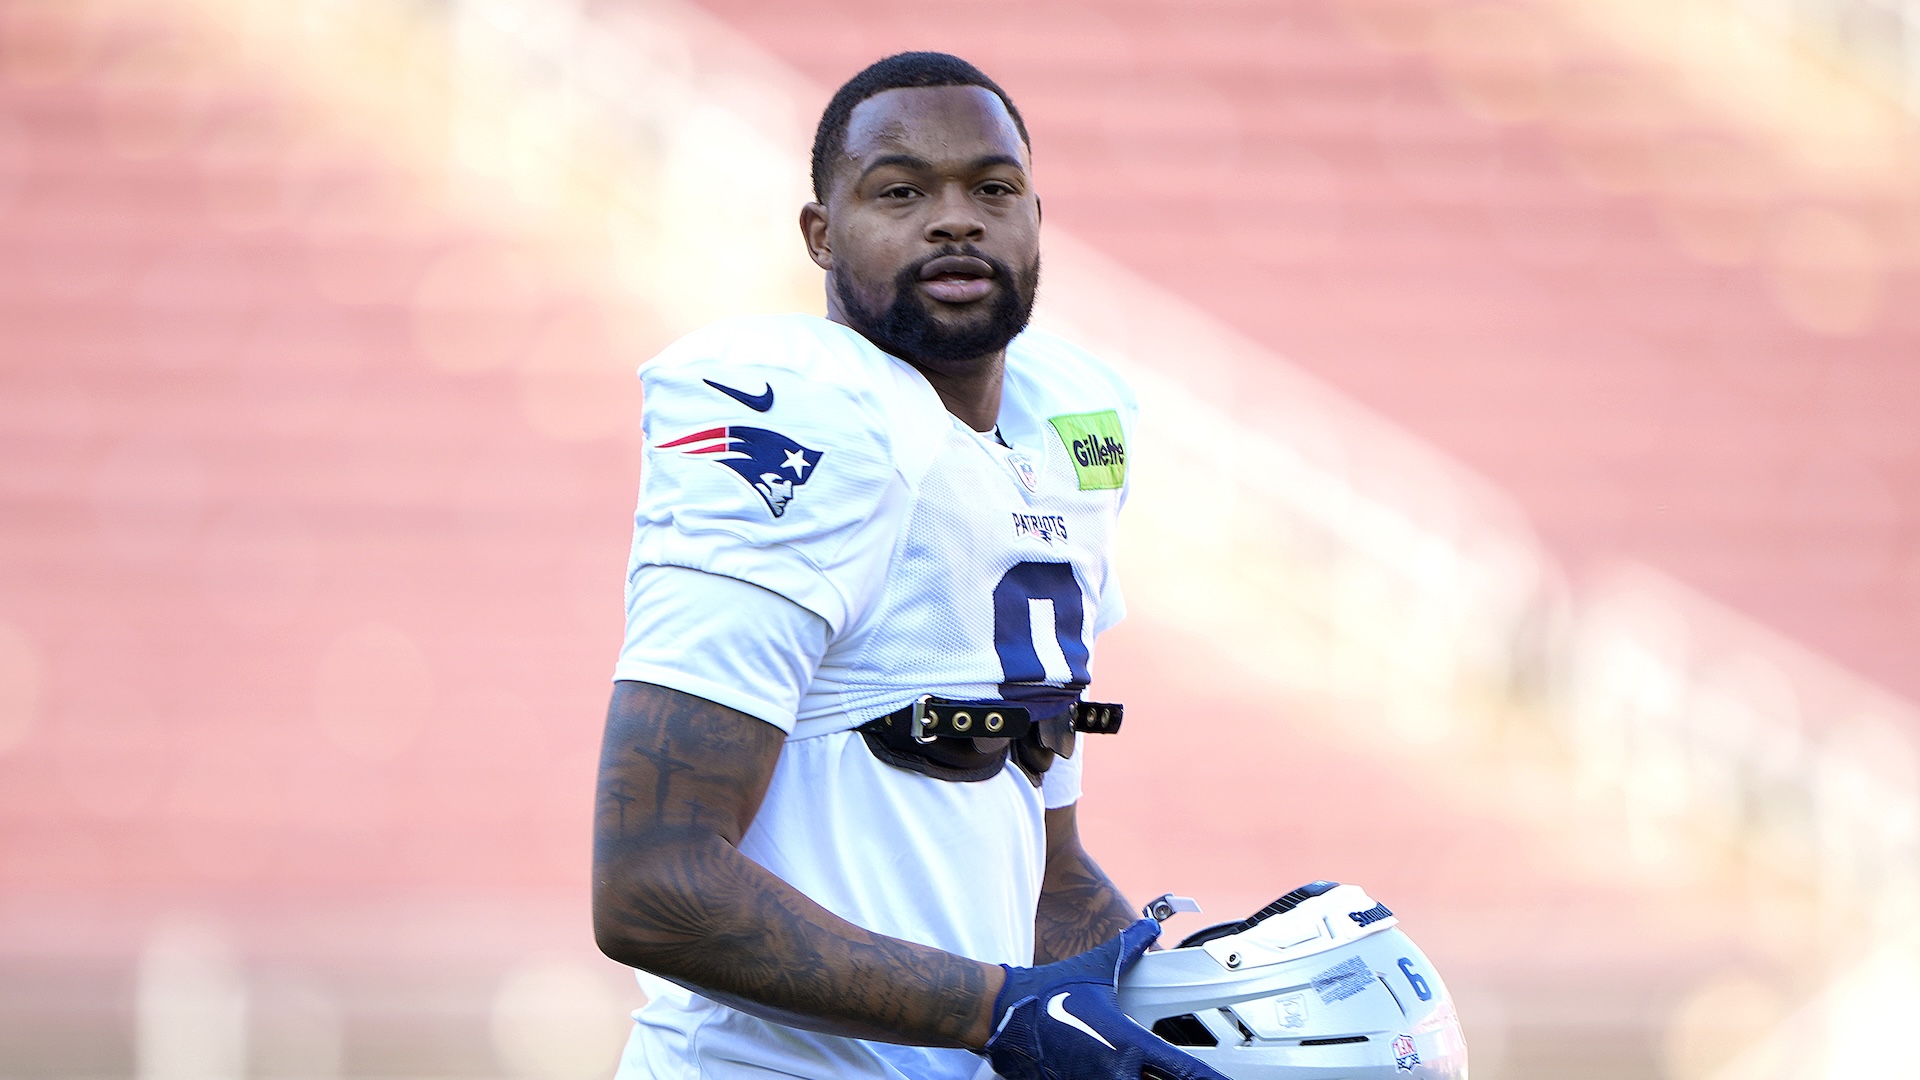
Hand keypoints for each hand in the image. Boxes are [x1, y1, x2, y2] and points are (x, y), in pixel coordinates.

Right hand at [982, 919, 1228, 1079]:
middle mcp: (1113, 1073)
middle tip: (1186, 1074)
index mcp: (1127, 1044)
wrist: (1002, 1014)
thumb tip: (1149, 927)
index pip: (1182, 1071)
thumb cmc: (1048, 993)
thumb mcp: (1096, 967)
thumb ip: (1129, 947)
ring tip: (1149, 1072)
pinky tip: (1120, 1072)